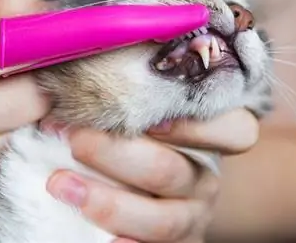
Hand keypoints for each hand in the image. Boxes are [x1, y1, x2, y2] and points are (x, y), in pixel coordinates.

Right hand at [0, 0, 50, 220]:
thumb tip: (49, 13)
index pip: (5, 52)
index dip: (42, 45)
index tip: (65, 40)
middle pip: (31, 100)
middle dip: (39, 85)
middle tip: (25, 78)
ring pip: (26, 134)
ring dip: (23, 119)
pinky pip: (11, 164)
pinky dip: (10, 148)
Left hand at [45, 109, 258, 242]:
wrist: (147, 193)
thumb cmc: (136, 140)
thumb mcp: (142, 116)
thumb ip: (128, 95)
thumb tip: (73, 70)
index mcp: (206, 140)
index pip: (234, 131)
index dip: (194, 125)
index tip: (146, 117)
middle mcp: (204, 179)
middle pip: (169, 171)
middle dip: (114, 154)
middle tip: (73, 137)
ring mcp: (191, 218)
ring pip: (161, 219)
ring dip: (107, 202)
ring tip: (61, 184)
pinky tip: (103, 239)